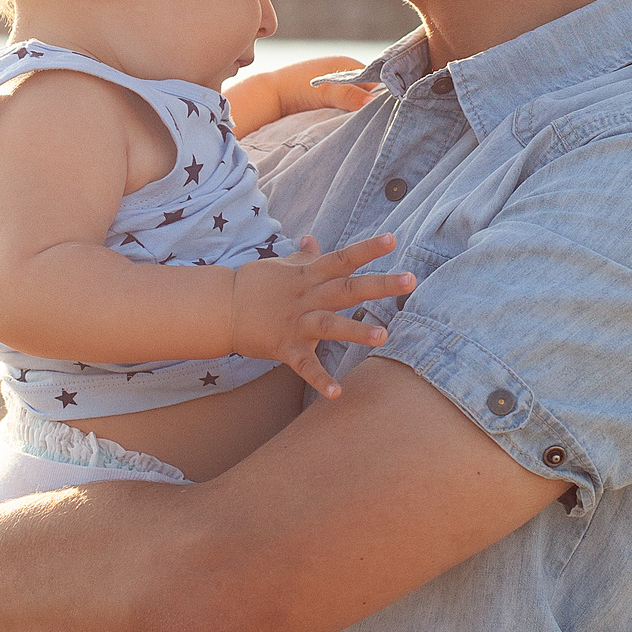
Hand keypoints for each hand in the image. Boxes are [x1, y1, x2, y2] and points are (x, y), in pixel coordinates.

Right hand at [231, 232, 414, 398]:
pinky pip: (304, 365)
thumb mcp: (281, 265)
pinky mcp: (284, 346)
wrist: (221, 307)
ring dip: (356, 330)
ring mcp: (296, 322)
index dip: (367, 249)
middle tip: (410, 280)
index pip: (342, 258)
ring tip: (384, 336)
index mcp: (309, 276)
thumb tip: (314, 237)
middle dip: (379, 285)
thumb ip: (303, 255)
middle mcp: (307, 297)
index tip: (393, 239)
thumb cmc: (254, 285)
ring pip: (330, 324)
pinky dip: (320, 380)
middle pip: (347, 288)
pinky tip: (337, 393)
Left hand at [270, 55, 378, 117]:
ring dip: (361, 111)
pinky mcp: (328, 100)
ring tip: (371, 126)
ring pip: (358, 101)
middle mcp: (344, 74)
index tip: (392, 110)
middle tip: (383, 121)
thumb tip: (372, 103)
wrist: (269, 96)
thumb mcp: (325, 91)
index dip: (384, 94)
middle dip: (374, 104)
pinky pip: (347, 107)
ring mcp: (336, 87)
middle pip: (368, 91)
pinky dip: (350, 115)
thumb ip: (349, 95)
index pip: (377, 79)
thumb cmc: (296, 88)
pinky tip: (354, 125)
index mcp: (347, 64)